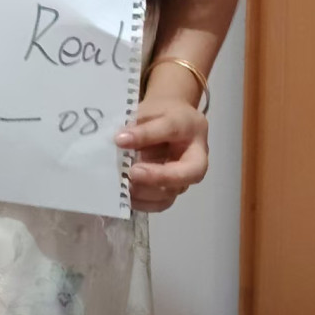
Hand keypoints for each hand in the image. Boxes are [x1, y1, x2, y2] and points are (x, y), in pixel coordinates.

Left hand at [114, 96, 208, 212]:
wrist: (169, 121)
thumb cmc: (161, 114)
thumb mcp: (150, 111)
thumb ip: (139, 126)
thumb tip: (120, 140)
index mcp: (191, 128)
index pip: (172, 129)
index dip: (146, 135)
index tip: (120, 139)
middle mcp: (194, 156)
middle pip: (185, 173)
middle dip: (158, 176)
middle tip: (131, 173)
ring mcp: (185, 177)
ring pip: (172, 191)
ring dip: (146, 192)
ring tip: (124, 186)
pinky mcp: (172, 190)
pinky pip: (162, 202)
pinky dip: (143, 203)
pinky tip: (126, 198)